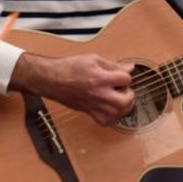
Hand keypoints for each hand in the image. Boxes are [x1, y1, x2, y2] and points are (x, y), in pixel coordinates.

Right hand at [8, 52, 134, 126]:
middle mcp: (98, 94)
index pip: (125, 79)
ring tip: (119, 98)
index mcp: (101, 78)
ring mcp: (94, 105)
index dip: (126, 76)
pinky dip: (113, 117)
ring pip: (118, 114)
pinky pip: (106, 122)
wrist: (52, 79)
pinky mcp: (88, 113)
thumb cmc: (70, 68)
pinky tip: (111, 108)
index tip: (121, 75)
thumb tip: (129, 67)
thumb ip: (113, 65)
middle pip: (125, 101)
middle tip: (124, 90)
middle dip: (129, 95)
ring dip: (123, 107)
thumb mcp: (94, 59)